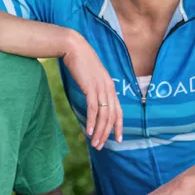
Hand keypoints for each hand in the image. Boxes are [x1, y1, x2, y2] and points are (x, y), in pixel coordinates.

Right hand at [61, 33, 121, 148]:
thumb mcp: (92, 78)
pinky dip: (92, 121)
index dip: (119, 126)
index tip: (118, 139)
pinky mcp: (91, 87)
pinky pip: (94, 108)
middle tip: (101, 146)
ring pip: (104, 115)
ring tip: (95, 143)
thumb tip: (94, 101)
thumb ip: (96, 89)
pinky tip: (89, 131)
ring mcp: (101, 88)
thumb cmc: (81, 63)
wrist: (74, 47)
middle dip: (107, 133)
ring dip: (99, 131)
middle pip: (112, 116)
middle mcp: (109, 89)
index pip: (119, 111)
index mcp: (110, 87)